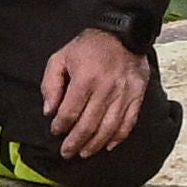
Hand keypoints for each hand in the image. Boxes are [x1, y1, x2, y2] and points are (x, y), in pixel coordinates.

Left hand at [38, 25, 155, 161]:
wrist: (124, 34)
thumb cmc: (89, 47)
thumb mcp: (61, 58)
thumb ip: (50, 84)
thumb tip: (49, 111)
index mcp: (85, 79)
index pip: (70, 112)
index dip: (60, 126)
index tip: (56, 131)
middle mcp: (106, 88)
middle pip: (88, 125)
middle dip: (75, 143)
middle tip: (66, 152)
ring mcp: (124, 93)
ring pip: (108, 128)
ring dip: (94, 144)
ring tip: (84, 153)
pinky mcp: (137, 95)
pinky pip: (128, 122)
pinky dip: (118, 137)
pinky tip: (107, 146)